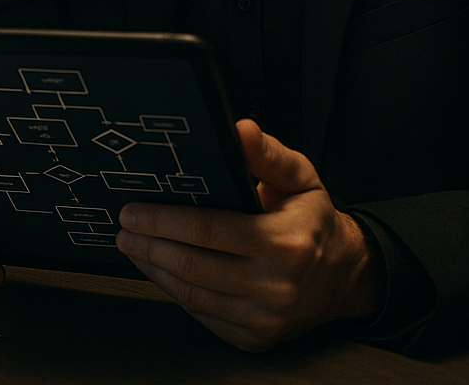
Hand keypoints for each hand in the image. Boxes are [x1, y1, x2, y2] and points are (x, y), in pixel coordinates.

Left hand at [114, 119, 381, 350]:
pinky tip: (160, 272)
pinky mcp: (254, 338)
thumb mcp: (300, 178)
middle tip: (123, 229)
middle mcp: (276, 286)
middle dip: (149, 245)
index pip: (209, 230)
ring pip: (192, 294)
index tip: (134, 210)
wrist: (344, 276)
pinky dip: (176, 292)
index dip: (164, 220)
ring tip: (134, 248)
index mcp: (286, 243)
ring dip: (155, 270)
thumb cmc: (314, 223)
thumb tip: (240, 130)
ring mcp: (265, 318)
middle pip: (193, 265)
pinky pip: (203, 314)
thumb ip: (267, 154)